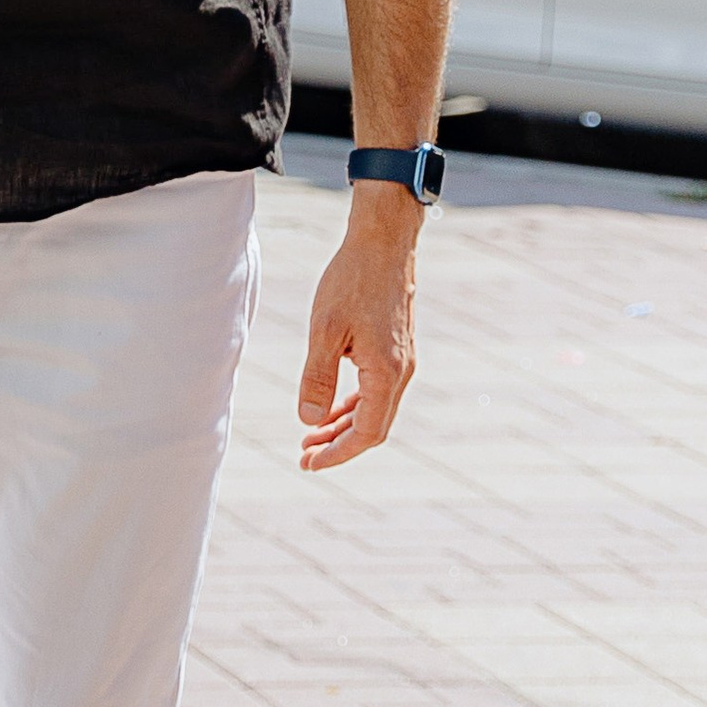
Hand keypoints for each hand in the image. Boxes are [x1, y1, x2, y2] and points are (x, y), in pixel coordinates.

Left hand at [298, 189, 420, 469]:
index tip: (309, 463)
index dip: (338, 453)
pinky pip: (377, 390)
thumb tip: (309, 422)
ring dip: (344, 425)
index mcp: (386, 373)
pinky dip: (354, 404)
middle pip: (373, 427)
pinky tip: (331, 407)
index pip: (366, 432)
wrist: (382, 243)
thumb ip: (317, 378)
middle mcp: (401, 372)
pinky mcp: (396, 349)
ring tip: (311, 436)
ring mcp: (402, 361)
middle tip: (304, 456)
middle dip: (339, 445)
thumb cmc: (351, 281)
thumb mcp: (324, 330)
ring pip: (375, 409)